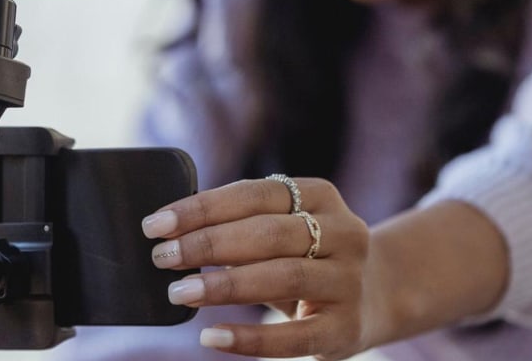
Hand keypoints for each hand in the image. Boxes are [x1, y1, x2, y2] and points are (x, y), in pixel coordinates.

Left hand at [141, 177, 382, 359]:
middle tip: (162, 258)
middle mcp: (343, 232)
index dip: (202, 208)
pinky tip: (212, 336)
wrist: (375, 295)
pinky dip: (249, 338)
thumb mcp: (285, 228)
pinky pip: (293, 336)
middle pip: (268, 233)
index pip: (254, 194)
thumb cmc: (307, 256)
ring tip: (179, 292)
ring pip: (281, 277)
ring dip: (224, 284)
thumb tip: (170, 232)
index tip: (156, 224)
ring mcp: (348, 280)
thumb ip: (241, 223)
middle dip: (208, 244)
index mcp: (321, 195)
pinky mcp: (346, 328)